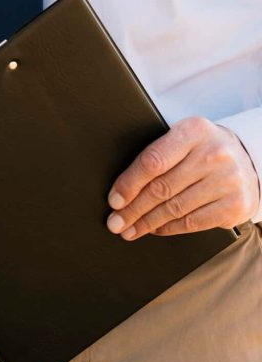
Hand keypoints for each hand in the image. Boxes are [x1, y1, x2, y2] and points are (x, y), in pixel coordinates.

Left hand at [105, 117, 259, 239]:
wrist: (248, 160)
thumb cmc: (201, 150)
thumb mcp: (182, 140)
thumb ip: (156, 156)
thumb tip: (120, 190)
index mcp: (194, 131)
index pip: (153, 162)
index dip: (129, 184)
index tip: (114, 201)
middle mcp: (214, 154)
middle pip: (162, 188)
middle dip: (133, 209)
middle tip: (115, 222)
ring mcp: (228, 181)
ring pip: (175, 208)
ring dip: (147, 223)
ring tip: (129, 229)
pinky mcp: (235, 205)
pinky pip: (193, 222)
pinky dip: (169, 228)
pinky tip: (154, 229)